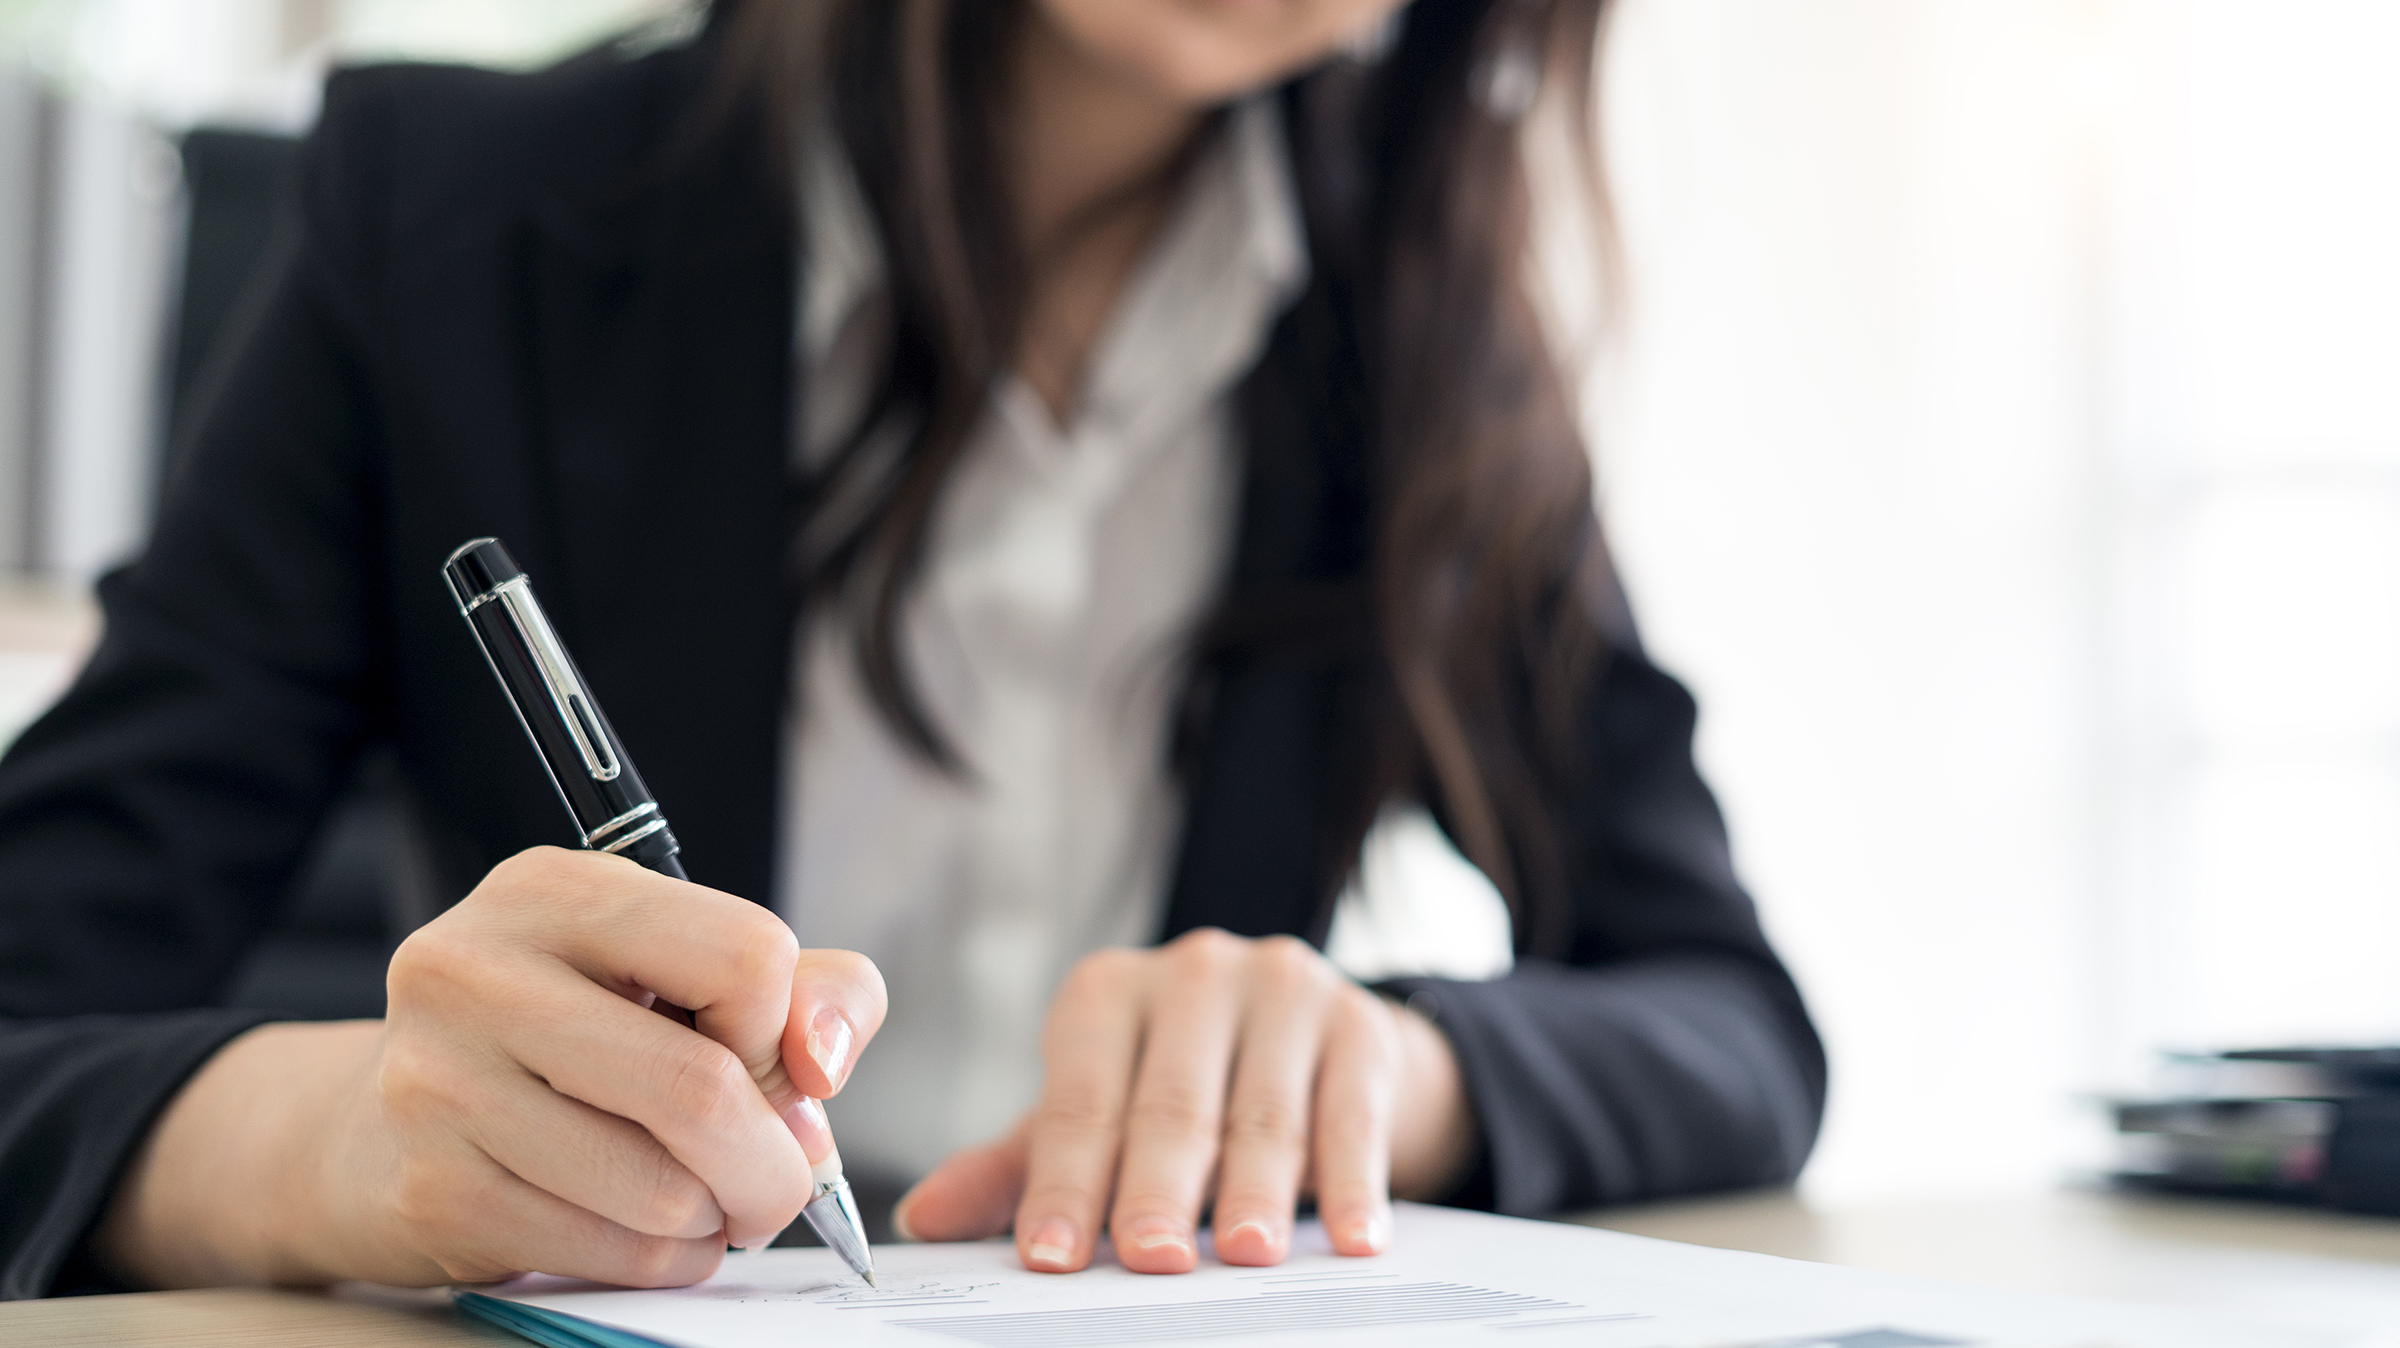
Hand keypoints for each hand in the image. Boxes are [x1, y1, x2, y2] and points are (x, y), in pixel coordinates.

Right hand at [94, 847, 885, 1288]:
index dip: (783, 1032)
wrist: (377, 1133)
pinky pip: (608, 1250)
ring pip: (661, 1188)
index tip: (768, 1065)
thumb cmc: (570, 1044)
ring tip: (701, 1201)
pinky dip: (662, 1261)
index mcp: (555, 891)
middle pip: (702, 1087)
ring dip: (716, 1218)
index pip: (743, 954)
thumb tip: (822, 1061)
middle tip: (780, 1181)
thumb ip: (806, 992)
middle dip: (774, 1162)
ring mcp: (439, 1081)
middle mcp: (476, 968)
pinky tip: (646, 1233)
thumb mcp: (687, 977)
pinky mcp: (430, 1189)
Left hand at [892, 928, 1475, 1272]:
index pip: (1079, 1101)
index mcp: (1107, 993)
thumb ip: (1021, 1166)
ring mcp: (1282, 989)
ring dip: (1258, 1191)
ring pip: (1263, 1112)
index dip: (1064, 1183)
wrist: (1325, 1046)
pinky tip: (1356, 1238)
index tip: (1052, 1256)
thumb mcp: (1101, 1117)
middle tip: (1151, 1257)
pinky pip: (1353, 1113)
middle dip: (1157, 1189)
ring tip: (1249, 1253)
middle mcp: (1192, 973)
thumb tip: (924, 1219)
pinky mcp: (1361, 1024)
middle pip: (1170, 1105)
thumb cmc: (1190, 1090)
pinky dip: (1355, 1182)